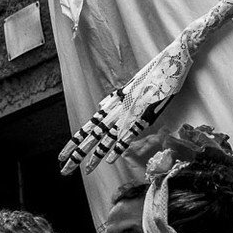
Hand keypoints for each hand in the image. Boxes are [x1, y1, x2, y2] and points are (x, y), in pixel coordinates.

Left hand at [59, 33, 196, 172]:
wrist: (171, 62)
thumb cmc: (150, 77)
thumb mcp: (128, 89)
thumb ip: (114, 100)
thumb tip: (100, 107)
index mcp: (112, 105)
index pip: (88, 128)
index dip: (74, 142)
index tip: (61, 156)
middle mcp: (117, 110)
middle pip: (92, 136)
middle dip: (77, 153)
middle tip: (64, 169)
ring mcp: (130, 113)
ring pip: (107, 139)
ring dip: (96, 156)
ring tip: (86, 171)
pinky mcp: (145, 115)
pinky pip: (128, 134)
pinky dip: (119, 147)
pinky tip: (109, 160)